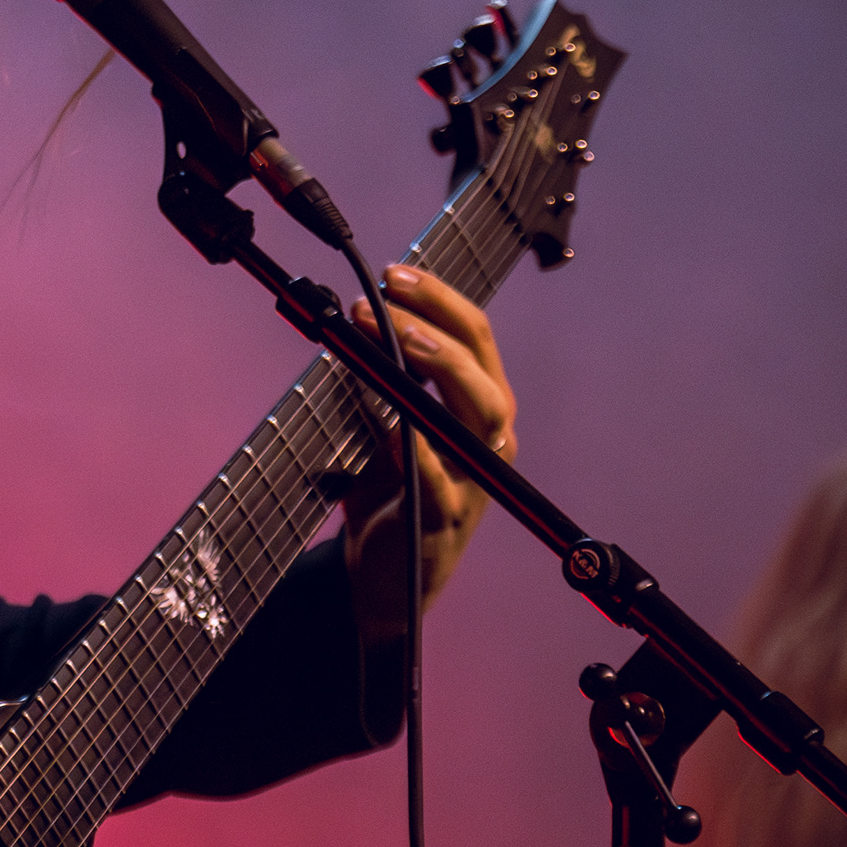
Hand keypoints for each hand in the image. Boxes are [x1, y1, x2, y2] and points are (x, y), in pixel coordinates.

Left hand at [338, 263, 519, 643]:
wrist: (383, 574)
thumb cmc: (392, 491)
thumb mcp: (387, 422)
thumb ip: (383, 378)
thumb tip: (357, 319)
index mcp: (478, 406)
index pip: (474, 338)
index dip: (437, 300)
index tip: (393, 273)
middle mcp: (488, 439)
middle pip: (481, 371)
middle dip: (436, 326)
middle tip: (385, 301)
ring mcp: (474, 481)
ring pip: (478, 419)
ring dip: (437, 374)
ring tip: (399, 346)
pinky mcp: (446, 522)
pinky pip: (441, 485)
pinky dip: (420, 456)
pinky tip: (396, 433)